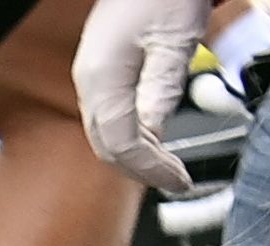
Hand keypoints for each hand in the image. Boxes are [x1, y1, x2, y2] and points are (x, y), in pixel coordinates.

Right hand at [74, 0, 211, 195]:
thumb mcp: (175, 40)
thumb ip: (161, 92)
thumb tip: (154, 135)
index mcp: (102, 78)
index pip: (122, 144)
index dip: (150, 168)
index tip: (179, 180)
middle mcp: (90, 79)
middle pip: (107, 144)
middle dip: (140, 167)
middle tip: (172, 178)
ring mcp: (94, 72)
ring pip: (106, 130)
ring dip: (135, 152)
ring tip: (164, 164)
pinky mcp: (104, 64)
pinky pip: (110, 111)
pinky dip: (131, 131)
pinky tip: (152, 134)